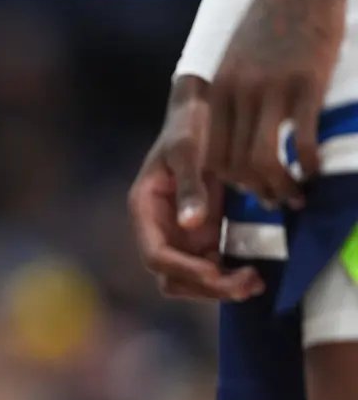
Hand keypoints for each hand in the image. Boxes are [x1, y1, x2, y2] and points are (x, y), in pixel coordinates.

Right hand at [129, 76, 264, 300]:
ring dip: (220, 288)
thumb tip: (190, 224)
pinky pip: (213, 267)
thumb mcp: (187, 149)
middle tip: (246, 283)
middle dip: (206, 286)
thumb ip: (189, 186)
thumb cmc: (189, 124)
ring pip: (192, 279)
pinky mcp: (202, 234)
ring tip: (254, 283)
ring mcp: (180, 235)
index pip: (155, 254)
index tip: (216, 272)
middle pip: (172, 277)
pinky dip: (230, 275)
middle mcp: (159, 229)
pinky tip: (254, 273)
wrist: (204, 111)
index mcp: (144, 210)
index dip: (184, 269)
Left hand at [207, 0, 345, 205]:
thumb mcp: (235, 67)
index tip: (244, 191)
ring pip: (261, 160)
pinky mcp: (304, 84)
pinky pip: (302, 139)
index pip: (209, 156)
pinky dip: (307, 163)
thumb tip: (236, 146)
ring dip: (279, 186)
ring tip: (295, 196)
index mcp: (217, 94)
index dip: (225, 184)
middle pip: (232, 165)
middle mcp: (236, 96)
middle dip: (253, 192)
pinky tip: (314, 171)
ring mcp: (270, 91)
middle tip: (274, 201)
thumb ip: (231, 103)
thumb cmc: (270, 28)